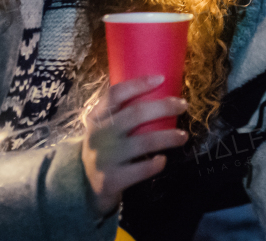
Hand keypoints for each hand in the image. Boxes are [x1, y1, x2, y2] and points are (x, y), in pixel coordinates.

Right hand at [82, 75, 188, 215]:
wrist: (82, 186)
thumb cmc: (104, 148)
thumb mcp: (104, 127)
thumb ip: (121, 112)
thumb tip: (159, 89)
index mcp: (96, 117)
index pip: (116, 94)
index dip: (139, 84)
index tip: (162, 78)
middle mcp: (99, 135)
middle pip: (135, 113)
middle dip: (164, 107)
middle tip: (183, 106)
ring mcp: (104, 159)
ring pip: (144, 141)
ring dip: (168, 137)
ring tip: (183, 136)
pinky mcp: (110, 181)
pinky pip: (140, 170)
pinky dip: (156, 164)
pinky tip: (163, 159)